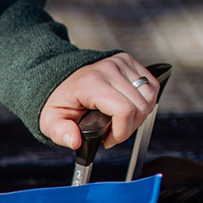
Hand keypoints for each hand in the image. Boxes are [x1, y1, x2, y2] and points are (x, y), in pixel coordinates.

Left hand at [40, 53, 159, 149]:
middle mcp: (109, 69)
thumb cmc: (61, 102)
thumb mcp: (51, 122)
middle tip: (114, 132)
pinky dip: (145, 101)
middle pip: (140, 106)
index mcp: (91, 83)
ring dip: (140, 115)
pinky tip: (129, 108)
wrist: (62, 81)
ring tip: (121, 121)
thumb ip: (60, 133)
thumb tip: (75, 141)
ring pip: (149, 96)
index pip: (124, 110)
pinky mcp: (129, 61)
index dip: (122, 131)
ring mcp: (121, 62)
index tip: (109, 139)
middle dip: (129, 127)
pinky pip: (152, 85)